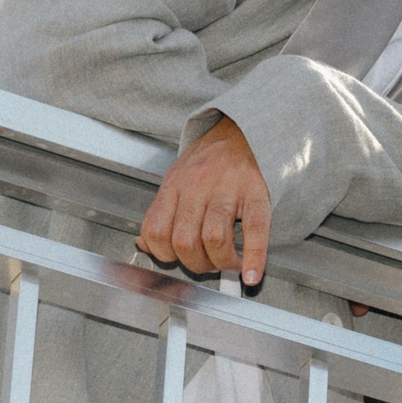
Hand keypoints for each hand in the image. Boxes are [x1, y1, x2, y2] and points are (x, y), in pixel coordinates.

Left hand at [138, 116, 270, 285]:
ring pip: (214, 238)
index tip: (176, 261)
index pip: (156, 230)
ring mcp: (228, 188)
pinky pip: (255, 229)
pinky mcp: (256, 191)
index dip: (163, 255)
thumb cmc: (210, 158)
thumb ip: (161, 211)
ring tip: (228, 264)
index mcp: (174, 184)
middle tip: (207, 265)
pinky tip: (251, 273)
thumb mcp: (176, 178)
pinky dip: (254, 257)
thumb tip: (145, 244)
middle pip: (185, 240)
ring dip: (220, 262)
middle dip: (196, 264)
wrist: (243, 129)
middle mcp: (197, 186)